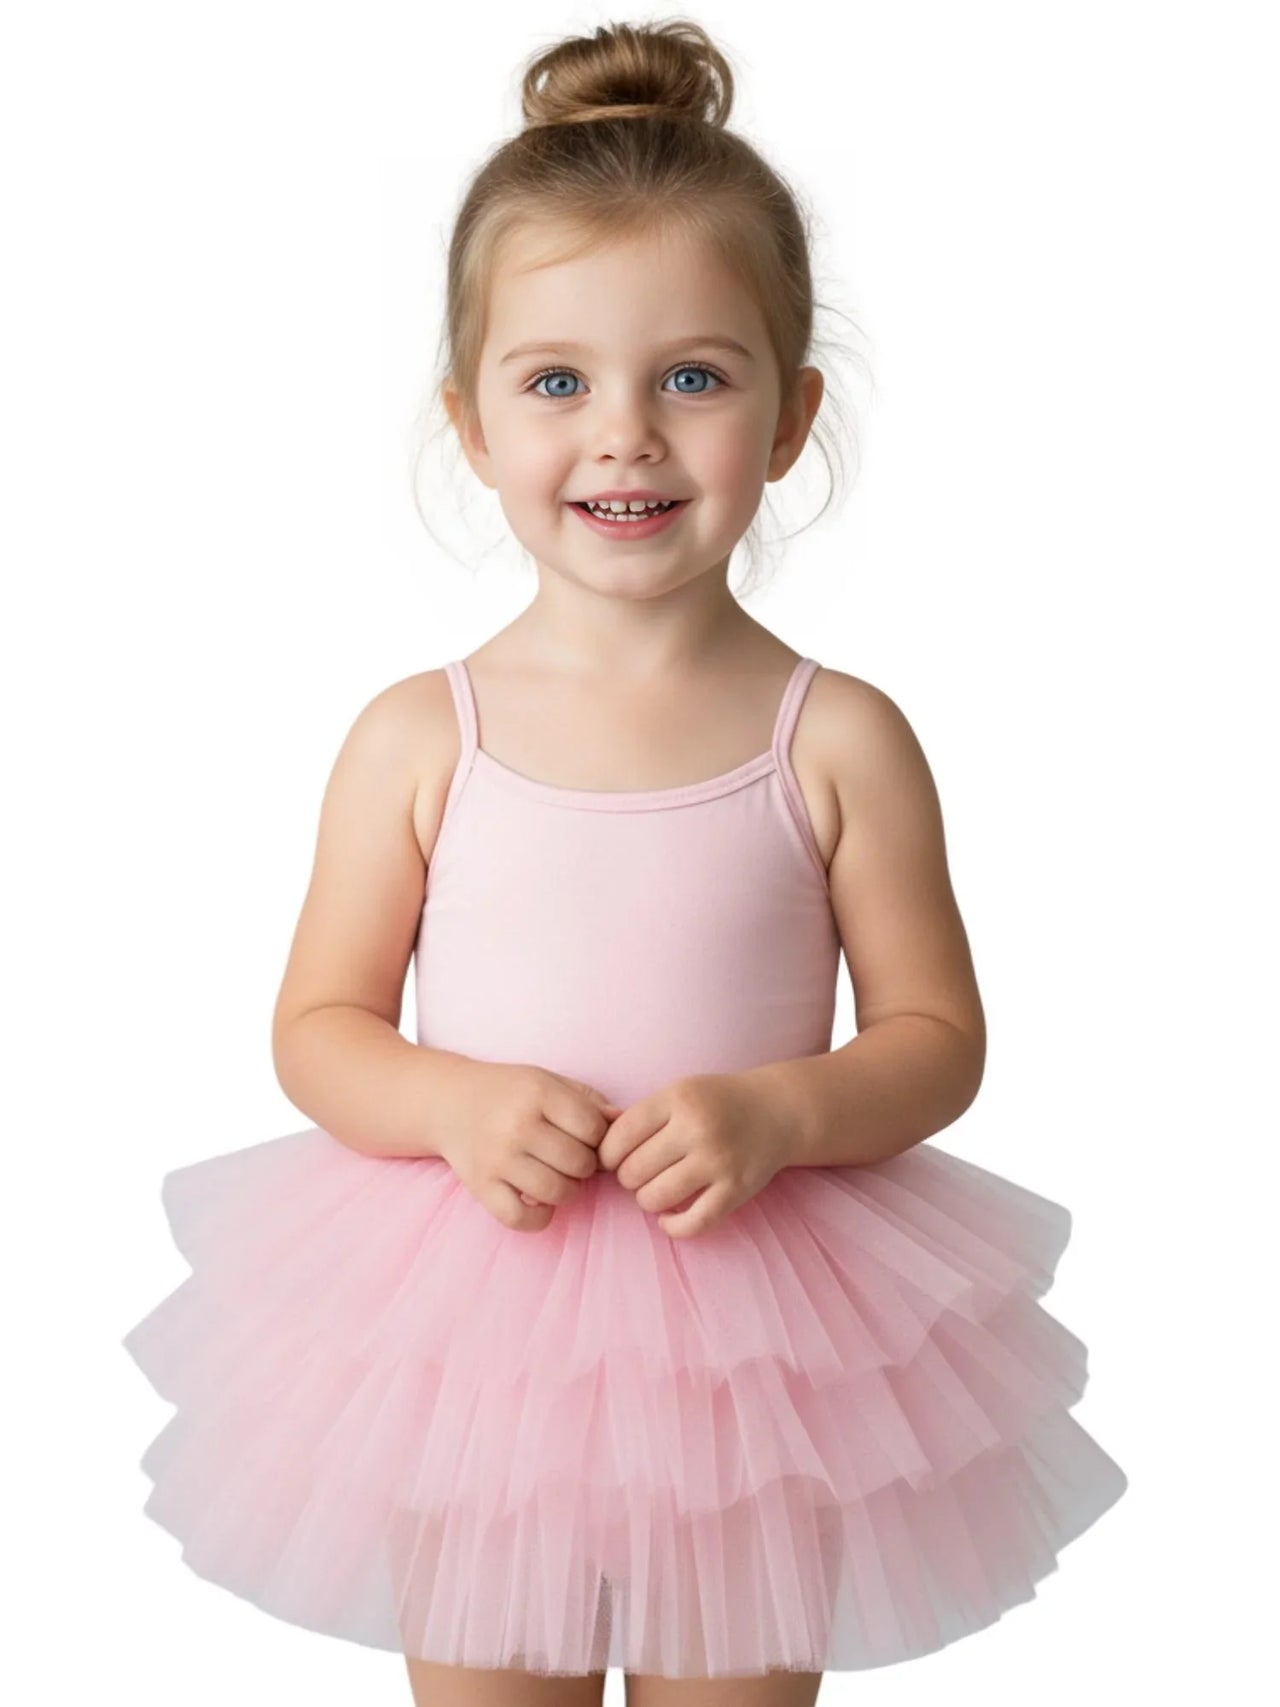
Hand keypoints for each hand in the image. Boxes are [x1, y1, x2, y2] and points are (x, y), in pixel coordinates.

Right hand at [437, 1060, 621, 1232]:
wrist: (447, 1102)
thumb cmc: (507, 1092)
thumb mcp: (547, 1081)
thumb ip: (588, 1100)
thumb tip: (624, 1122)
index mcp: (538, 1093)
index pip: (594, 1129)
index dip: (599, 1138)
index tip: (585, 1137)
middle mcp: (517, 1126)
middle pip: (579, 1164)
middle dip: (584, 1165)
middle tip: (571, 1157)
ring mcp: (497, 1159)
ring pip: (557, 1193)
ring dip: (566, 1190)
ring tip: (557, 1176)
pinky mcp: (480, 1186)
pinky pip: (521, 1218)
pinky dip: (539, 1217)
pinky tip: (539, 1201)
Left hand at [597, 1071, 794, 1238]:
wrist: (778, 1111)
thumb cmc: (717, 1102)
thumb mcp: (679, 1092)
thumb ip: (641, 1116)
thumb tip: (593, 1151)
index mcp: (678, 1099)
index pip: (619, 1136)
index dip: (606, 1155)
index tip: (613, 1159)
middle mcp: (698, 1128)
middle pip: (633, 1171)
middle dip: (628, 1178)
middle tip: (640, 1173)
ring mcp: (718, 1161)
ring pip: (655, 1198)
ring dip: (647, 1200)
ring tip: (656, 1189)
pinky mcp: (736, 1190)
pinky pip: (691, 1223)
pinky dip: (672, 1227)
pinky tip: (668, 1219)